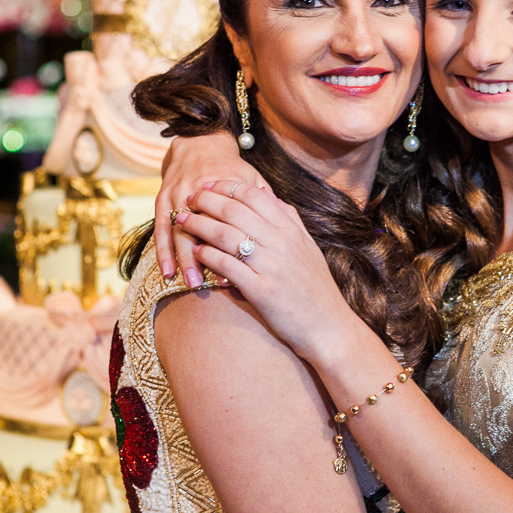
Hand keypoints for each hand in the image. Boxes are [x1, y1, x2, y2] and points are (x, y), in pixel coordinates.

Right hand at [155, 133, 269, 284]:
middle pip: (201, 227)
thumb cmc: (232, 169)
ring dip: (183, 259)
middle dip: (205, 257)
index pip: (230, 218)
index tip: (243, 269)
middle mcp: (197, 188)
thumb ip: (265, 200)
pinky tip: (167, 272)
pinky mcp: (163, 199)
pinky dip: (162, 251)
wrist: (200, 145)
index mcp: (225, 184)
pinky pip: (161, 229)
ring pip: (178, 231)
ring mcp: (177, 193)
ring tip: (192, 283)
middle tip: (215, 282)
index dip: (235, 244)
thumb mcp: (252, 178)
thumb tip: (283, 219)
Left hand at [174, 182, 350, 361]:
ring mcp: (271, 266)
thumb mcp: (308, 247)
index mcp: (291, 230)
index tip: (209, 185)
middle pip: (235, 210)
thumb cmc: (316, 288)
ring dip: (200, 224)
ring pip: (226, 235)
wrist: (328, 327)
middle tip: (189, 197)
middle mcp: (281, 243)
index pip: (254, 195)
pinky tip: (195, 252)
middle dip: (207, 200)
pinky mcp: (261, 290)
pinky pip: (227, 266)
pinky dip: (208, 255)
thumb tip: (269, 195)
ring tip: (183, 221)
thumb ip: (290, 219)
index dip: (227, 186)